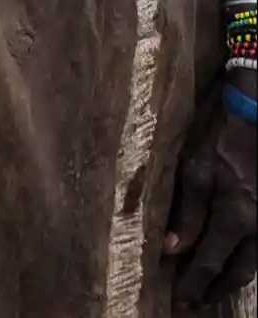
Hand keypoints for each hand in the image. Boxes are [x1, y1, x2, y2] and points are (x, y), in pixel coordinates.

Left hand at [165, 84, 256, 308]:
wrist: (255, 122)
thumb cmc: (220, 142)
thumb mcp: (196, 171)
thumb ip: (187, 214)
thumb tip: (172, 249)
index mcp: (235, 217)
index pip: (210, 264)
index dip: (193, 286)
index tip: (178, 303)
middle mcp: (257, 229)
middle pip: (235, 275)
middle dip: (212, 293)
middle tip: (191, 307)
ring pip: (251, 268)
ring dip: (228, 284)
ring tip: (208, 295)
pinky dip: (242, 267)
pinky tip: (229, 269)